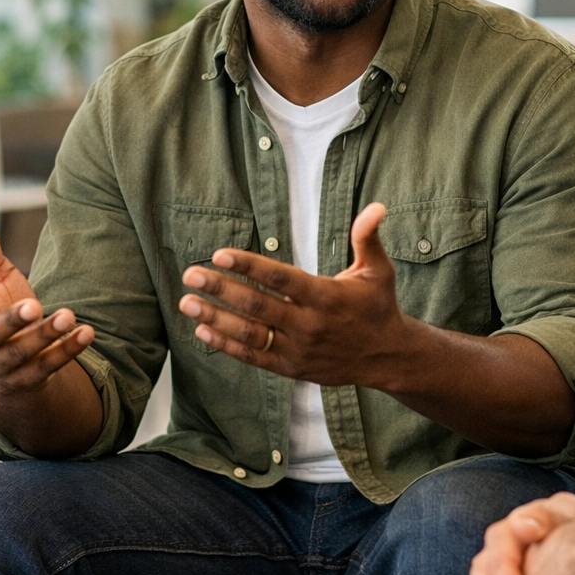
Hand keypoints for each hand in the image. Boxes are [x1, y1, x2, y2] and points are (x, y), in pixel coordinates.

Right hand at [0, 279, 92, 396]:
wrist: (16, 359)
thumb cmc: (2, 307)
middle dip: (11, 322)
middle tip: (33, 305)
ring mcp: (2, 366)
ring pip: (21, 353)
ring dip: (45, 335)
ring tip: (69, 314)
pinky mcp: (28, 379)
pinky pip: (48, 367)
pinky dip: (68, 350)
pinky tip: (87, 332)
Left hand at [177, 202, 411, 385]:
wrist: (388, 356)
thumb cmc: (378, 306)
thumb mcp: (378, 270)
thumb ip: (368, 237)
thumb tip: (376, 205)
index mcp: (326, 296)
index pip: (280, 279)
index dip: (249, 266)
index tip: (220, 254)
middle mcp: (309, 324)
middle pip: (258, 306)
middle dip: (221, 289)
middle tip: (191, 275)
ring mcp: (298, 350)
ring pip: (250, 333)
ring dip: (215, 318)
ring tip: (187, 302)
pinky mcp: (291, 368)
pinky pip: (254, 357)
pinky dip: (226, 345)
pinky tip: (203, 330)